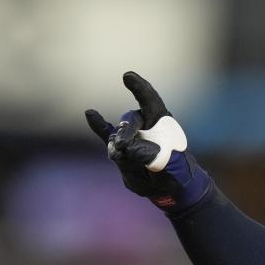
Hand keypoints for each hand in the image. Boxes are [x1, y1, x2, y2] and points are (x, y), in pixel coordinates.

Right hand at [85, 71, 211, 213]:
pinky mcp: (120, 149)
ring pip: (118, 136)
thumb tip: (122, 147)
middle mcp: (146, 125)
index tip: (127, 76)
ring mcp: (132, 136)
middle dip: (126, 133)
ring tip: (119, 157)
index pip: (150, 101)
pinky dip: (98, 125)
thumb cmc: (175, 172)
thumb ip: (147, 155)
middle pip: (131, 120)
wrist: (170, 188)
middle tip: (121, 146)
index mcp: (163, 123)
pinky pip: (106, 134)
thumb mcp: (166, 166)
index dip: (140, 88)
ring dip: (118, 147)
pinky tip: (90, 113)